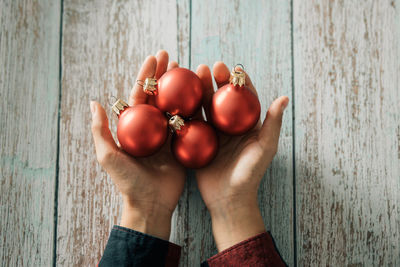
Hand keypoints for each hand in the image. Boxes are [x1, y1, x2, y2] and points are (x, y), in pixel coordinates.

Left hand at [90, 50, 184, 239]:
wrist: (150, 204)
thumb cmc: (127, 181)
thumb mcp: (108, 156)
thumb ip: (101, 130)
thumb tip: (95, 101)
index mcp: (133, 126)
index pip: (139, 94)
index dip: (146, 75)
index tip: (154, 58)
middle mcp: (150, 128)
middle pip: (158, 95)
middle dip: (163, 75)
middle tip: (172, 57)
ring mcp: (166, 135)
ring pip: (174, 106)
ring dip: (180, 87)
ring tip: (188, 69)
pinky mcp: (180, 145)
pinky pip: (188, 123)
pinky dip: (193, 108)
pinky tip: (201, 94)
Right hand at [195, 62, 288, 250]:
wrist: (228, 200)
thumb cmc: (250, 175)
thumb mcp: (265, 148)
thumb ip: (273, 123)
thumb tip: (284, 97)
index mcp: (247, 126)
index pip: (244, 98)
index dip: (239, 81)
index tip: (233, 67)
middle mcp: (229, 127)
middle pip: (221, 98)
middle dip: (215, 81)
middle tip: (208, 67)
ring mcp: (212, 134)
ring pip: (204, 107)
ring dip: (199, 91)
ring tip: (192, 75)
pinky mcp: (197, 142)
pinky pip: (191, 123)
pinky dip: (185, 111)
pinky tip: (177, 98)